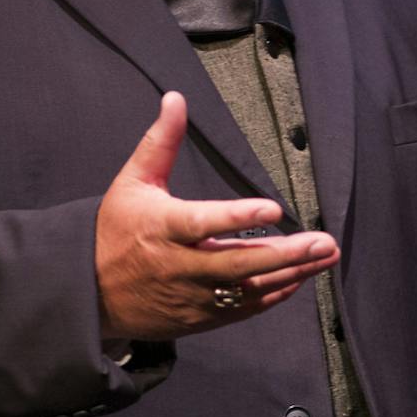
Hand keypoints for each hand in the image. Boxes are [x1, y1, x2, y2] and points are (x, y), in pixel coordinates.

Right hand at [96, 92, 339, 340]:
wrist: (91, 294)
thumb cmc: (115, 230)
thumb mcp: (132, 182)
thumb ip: (160, 142)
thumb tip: (176, 98)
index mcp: (161, 228)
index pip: (202, 222)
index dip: (237, 218)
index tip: (273, 209)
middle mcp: (178, 265)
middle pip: (237, 262)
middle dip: (285, 254)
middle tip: (322, 242)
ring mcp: (190, 296)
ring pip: (247, 288)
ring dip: (290, 274)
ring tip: (325, 257)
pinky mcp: (198, 317)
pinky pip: (242, 309)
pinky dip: (272, 295)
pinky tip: (299, 280)